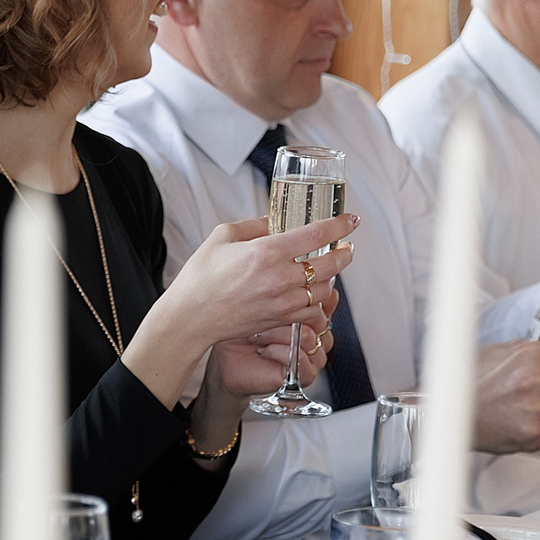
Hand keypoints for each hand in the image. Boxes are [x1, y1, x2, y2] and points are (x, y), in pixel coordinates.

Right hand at [128, 213, 355, 413]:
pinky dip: (317, 299)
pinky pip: (312, 309)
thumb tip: (273, 223)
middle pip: (329, 264)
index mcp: (266, 252)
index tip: (349, 220)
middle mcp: (280, 278)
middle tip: (347, 247)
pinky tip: (313, 292)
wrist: (190, 318)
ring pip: (324, 288)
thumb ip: (253, 226)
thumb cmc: (200, 278)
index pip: (316, 234)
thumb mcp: (222, 237)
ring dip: (332, 277)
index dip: (339, 225)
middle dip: (344, 253)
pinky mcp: (280, 319)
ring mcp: (283, 301)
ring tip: (330, 268)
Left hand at [208, 284, 337, 398]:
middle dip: (286, 312)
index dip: (310, 291)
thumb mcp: (255, 302)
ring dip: (276, 333)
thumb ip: (272, 282)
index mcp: (309, 315)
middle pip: (319, 315)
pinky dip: (276, 351)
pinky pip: (299, 357)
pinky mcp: (305, 373)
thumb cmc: (239, 334)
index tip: (287, 284)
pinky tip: (262, 349)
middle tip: (261, 312)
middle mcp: (315, 334)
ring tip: (256, 334)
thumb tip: (279, 256)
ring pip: (307, 335)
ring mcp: (313, 354)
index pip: (326, 297)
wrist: (228, 365)